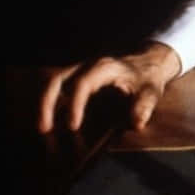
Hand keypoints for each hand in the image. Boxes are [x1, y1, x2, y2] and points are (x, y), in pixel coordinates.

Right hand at [38, 42, 181, 133]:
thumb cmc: (147, 77)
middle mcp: (87, 67)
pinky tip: (52, 128)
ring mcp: (79, 72)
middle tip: (43, 129)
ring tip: (43, 132)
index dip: (75, 105)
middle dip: (46, 104)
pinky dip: (52, 108)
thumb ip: (144, 105)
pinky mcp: (77, 80)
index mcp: (104, 68)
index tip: (73, 126)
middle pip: (57, 80)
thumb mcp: (151, 90)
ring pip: (53, 85)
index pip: (82, 84)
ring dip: (45, 107)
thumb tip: (137, 123)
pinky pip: (58, 92)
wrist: (148, 62)